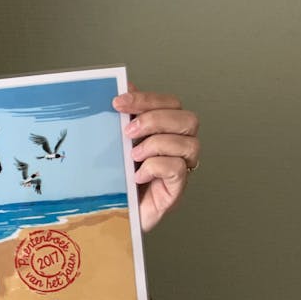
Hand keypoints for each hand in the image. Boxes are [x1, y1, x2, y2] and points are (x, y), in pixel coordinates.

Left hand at [112, 86, 199, 232]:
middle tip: (128, 132)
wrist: (112, 213)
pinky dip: (155, 167)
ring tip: (133, 156)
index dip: (147, 99)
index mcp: (165, 130)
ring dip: (156, 144)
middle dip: (155, 120)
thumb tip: (124, 86)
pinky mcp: (176, 188)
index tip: (118, 102)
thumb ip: (123, 116)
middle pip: (187, 119)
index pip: (170, 103)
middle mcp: (178, 146)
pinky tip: (138, 174)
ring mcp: (181, 167)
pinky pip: (178, 168)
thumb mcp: (115, 142)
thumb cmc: (117, 177)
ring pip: (188, 143)